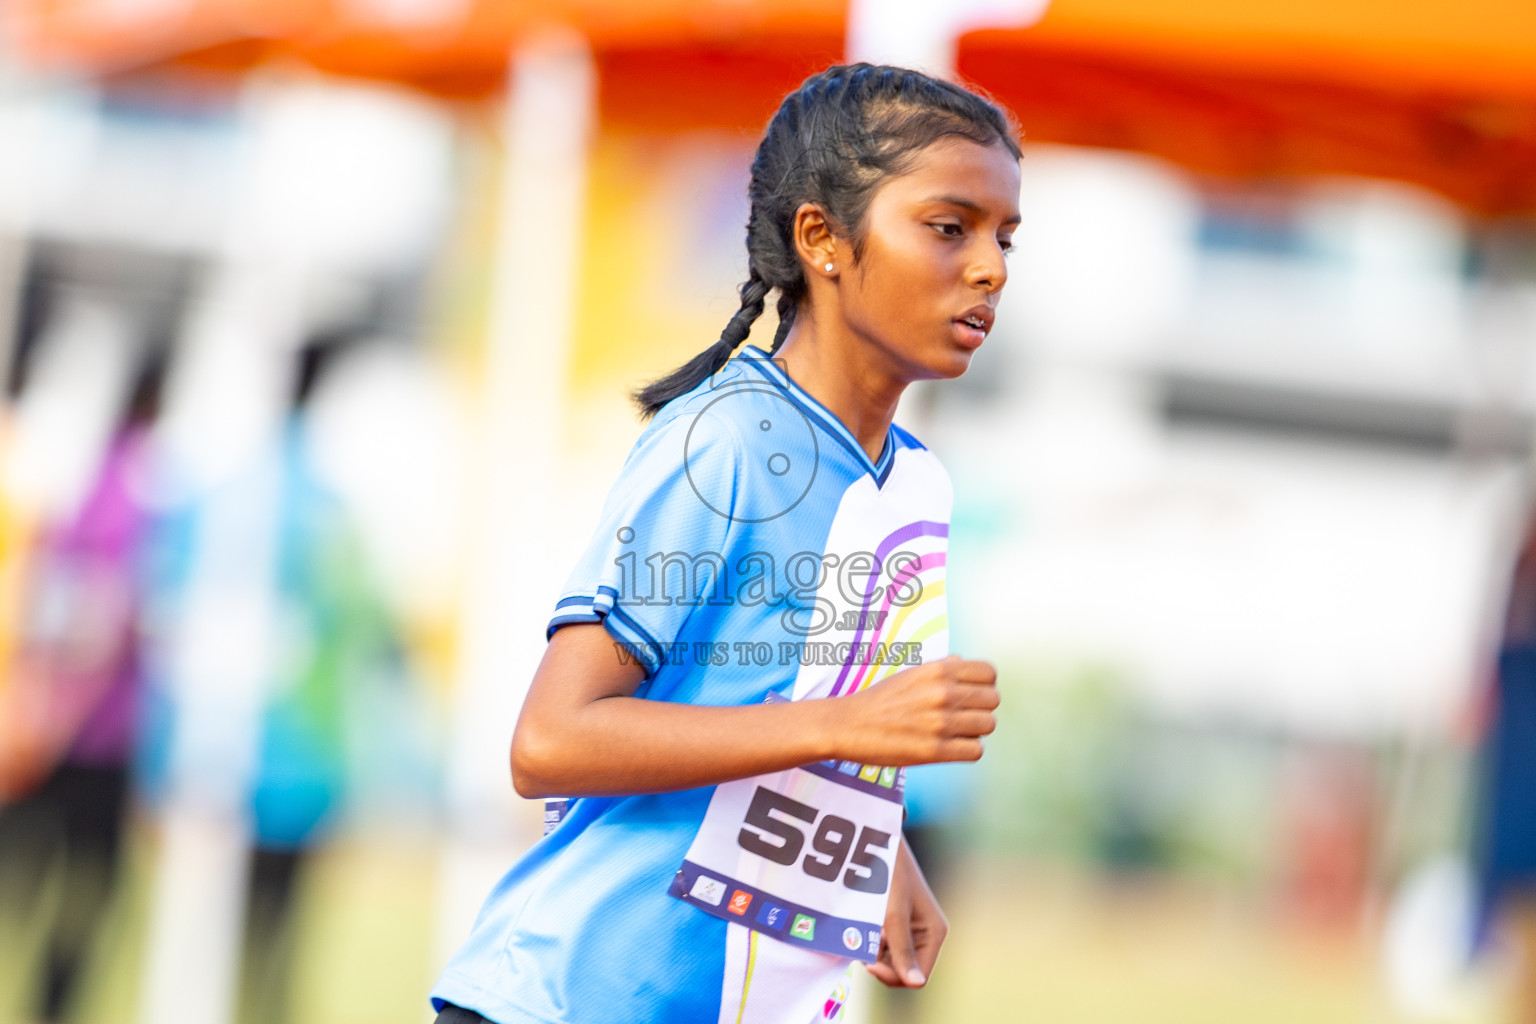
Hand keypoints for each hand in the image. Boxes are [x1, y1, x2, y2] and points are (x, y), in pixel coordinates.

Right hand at [840, 654, 997, 765]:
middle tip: (963, 715)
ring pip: (988, 725)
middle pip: (992, 700)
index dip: (984, 684)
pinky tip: (951, 746)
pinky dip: (967, 750)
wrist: (848, 726)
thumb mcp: (910, 674)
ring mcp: (940, 722)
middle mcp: (943, 693)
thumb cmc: (880, 700)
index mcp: (938, 671)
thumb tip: (964, 663)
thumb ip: (941, 668)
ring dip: (975, 730)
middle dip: (981, 708)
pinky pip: (976, 750)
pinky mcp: (935, 751)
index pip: (989, 673)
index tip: (972, 694)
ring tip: (955, 732)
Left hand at [867, 836, 946, 987]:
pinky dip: (870, 942)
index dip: (893, 975)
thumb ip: (902, 950)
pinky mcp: (895, 923)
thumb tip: (917, 984)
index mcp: (934, 933)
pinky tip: (862, 926)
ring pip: (891, 960)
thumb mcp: (894, 915)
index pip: (918, 976)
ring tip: (862, 931)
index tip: (868, 961)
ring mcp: (910, 929)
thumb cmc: (888, 875)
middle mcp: (925, 934)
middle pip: (903, 970)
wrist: (875, 842)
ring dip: (873, 953)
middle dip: (881, 964)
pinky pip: (883, 945)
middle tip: (861, 947)